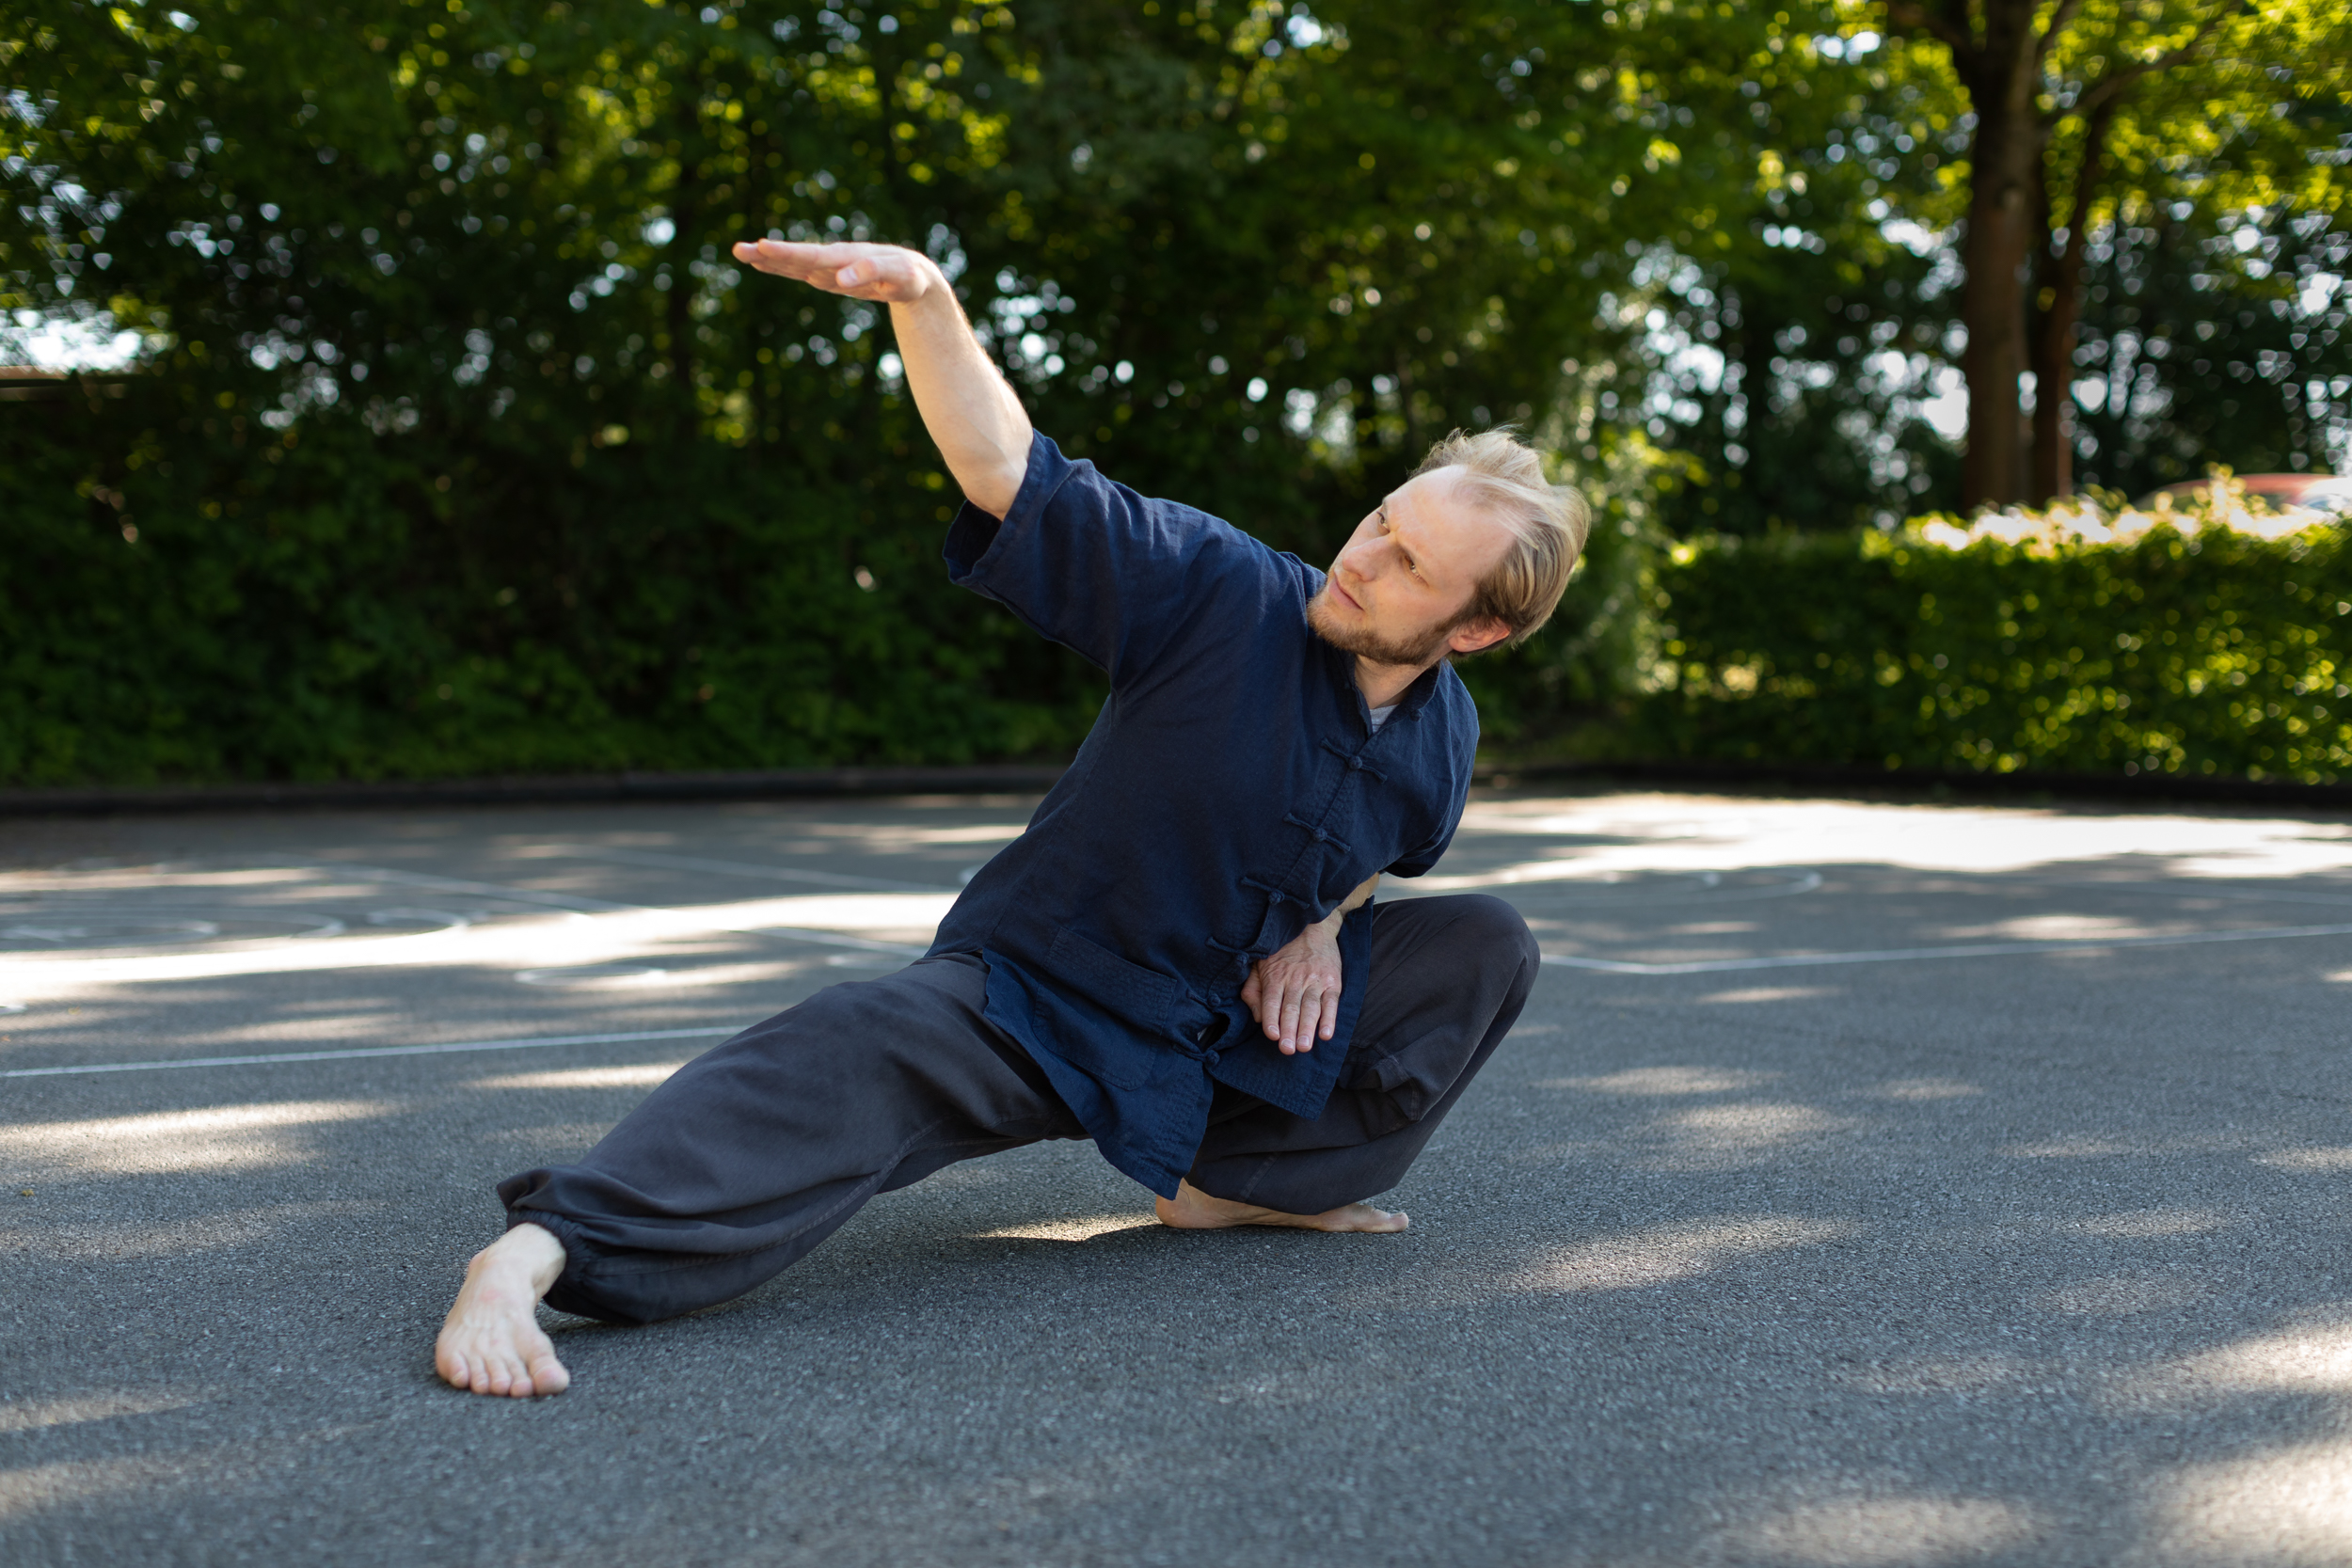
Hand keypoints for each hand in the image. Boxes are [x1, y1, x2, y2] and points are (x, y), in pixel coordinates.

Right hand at [729, 239, 939, 303]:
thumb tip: (841, 280)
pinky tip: (761, 263)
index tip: (766, 249)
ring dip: (770, 259)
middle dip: (772, 255)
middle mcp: (834, 259)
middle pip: (799, 257)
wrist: (912, 274)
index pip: (815, 256)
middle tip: (740, 249)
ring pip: (795, 263)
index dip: (790, 254)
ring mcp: (829, 267)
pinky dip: (780, 267)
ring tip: (741, 251)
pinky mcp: (828, 276)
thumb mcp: (898, 277)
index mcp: (849, 257)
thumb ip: (872, 274)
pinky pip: (800, 270)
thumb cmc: (907, 275)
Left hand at [1241, 921, 1343, 1056]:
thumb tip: (1258, 1017)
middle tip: (1288, 1049)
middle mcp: (1295, 978)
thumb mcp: (1259, 964)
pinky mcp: (1332, 981)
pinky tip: (1326, 1033)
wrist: (1312, 926)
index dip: (1272, 1018)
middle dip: (1289, 1029)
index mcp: (1275, 976)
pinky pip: (1331, 1002)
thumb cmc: (1282, 950)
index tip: (1272, 1035)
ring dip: (1307, 1028)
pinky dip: (1330, 1019)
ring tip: (1305, 1046)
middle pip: (1291, 1007)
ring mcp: (1315, 980)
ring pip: (1310, 1007)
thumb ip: (1253, 990)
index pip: (1272, 1001)